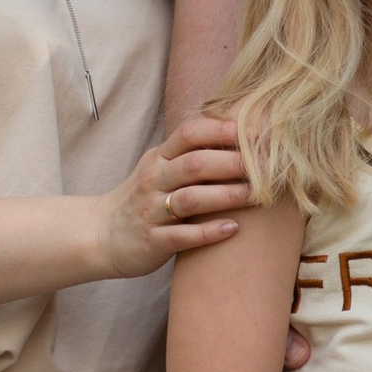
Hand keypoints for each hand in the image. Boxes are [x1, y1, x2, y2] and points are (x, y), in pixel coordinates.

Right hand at [94, 115, 254, 278]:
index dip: (223, 130)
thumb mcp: (161, 168)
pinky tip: (233, 229)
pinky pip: (182, 236)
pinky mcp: (152, 241)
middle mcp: (154, 180)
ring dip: (226, 196)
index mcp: (159, 158)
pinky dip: (209, 232)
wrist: (102, 235)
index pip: (190, 133)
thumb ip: (192, 153)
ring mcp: (151, 211)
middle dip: (233, 162)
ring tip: (256, 196)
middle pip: (195, 164)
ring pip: (190, 199)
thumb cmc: (144, 199)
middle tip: (269, 166)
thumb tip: (240, 133)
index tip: (257, 132)